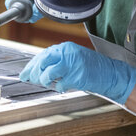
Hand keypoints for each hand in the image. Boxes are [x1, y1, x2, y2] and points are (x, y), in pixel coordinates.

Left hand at [19, 41, 135, 104]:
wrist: (111, 73)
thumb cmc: (93, 67)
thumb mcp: (74, 58)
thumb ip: (58, 60)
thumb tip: (39, 69)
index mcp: (66, 47)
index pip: (43, 55)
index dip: (31, 65)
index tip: (25, 73)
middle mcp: (67, 53)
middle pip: (41, 62)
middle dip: (33, 73)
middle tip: (29, 80)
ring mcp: (71, 64)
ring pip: (47, 73)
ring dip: (45, 81)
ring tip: (49, 84)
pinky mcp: (75, 77)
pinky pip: (59, 84)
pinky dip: (59, 88)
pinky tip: (63, 87)